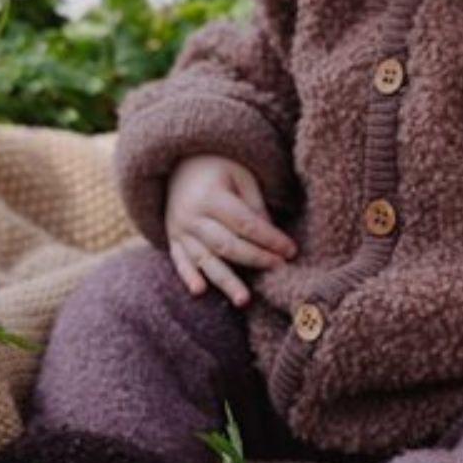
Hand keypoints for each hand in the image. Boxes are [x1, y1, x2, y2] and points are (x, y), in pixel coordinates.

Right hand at [165, 154, 298, 307]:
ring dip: (225, 281)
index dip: (269, 239)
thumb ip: (255, 205)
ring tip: (244, 300)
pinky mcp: (172, 239)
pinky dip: (189, 277)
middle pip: (227, 245)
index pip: (245, 224)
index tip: (290, 250)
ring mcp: (179, 230)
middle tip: (279, 270)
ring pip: (204, 260)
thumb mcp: (240, 175)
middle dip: (255, 259)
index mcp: (211, 197)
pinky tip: (200, 292)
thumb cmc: (217, 166)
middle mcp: (192, 216)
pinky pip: (179, 262)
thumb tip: (272, 238)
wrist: (178, 162)